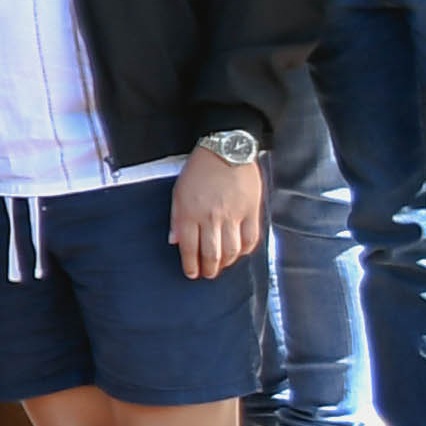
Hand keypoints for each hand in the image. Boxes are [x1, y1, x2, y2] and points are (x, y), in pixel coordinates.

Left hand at [171, 149, 263, 280]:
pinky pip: (250, 239)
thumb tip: (175, 241)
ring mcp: (233, 216)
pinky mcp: (251, 212)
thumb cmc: (199, 170)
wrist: (227, 150)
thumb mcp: (178, 191)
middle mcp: (211, 218)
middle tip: (207, 275)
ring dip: (226, 264)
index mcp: (190, 213)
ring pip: (231, 251)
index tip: (191, 274)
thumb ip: (177, 218)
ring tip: (222, 267)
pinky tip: (239, 254)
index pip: (189, 248)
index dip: (190, 265)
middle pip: (211, 254)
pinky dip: (244, 251)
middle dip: (208, 269)